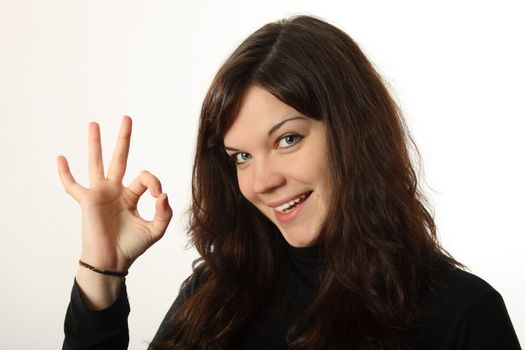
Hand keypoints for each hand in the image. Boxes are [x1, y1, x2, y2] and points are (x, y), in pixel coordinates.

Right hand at [57, 116, 172, 273]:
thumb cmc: (132, 247)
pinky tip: (61, 159)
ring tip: (94, 124)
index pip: (145, 177)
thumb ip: (164, 212)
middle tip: (127, 118)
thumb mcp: (156, 230)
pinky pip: (73, 186)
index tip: (158, 196)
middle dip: (123, 138)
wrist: (113, 261)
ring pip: (96, 163)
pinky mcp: (87, 202)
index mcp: (131, 196)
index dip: (154, 182)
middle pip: (119, 158)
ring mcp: (100, 194)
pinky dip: (65, 174)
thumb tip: (163, 194)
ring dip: (95, 144)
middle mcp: (115, 191)